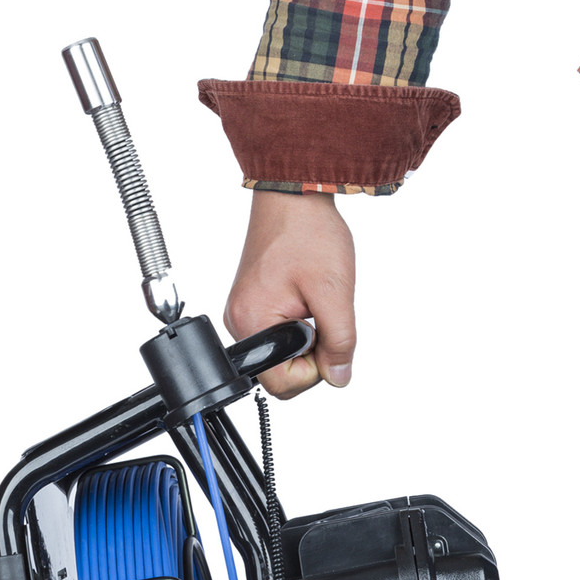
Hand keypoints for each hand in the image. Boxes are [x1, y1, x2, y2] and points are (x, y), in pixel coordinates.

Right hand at [223, 190, 355, 399]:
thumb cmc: (307, 232)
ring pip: (282, 353)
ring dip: (307, 337)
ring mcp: (243, 313)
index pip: (281, 384)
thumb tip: (339, 377)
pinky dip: (298, 324)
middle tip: (325, 317)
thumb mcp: (334, 292)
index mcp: (252, 323)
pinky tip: (306, 298)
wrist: (293, 195)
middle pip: (280, 372)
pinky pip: (278, 332)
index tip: (329, 343)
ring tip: (315, 301)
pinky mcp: (252, 304)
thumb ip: (340, 342)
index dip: (314, 372)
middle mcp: (239, 322)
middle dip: (311, 355)